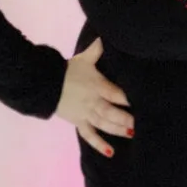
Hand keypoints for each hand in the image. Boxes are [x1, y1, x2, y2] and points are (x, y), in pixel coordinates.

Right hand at [55, 37, 133, 157]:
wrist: (44, 83)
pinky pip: (89, 135)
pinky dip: (99, 144)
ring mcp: (85, 114)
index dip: (127, 98)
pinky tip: (110, 152)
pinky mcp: (79, 122)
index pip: (115, 92)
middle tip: (139, 123)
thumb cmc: (68, 70)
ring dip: (117, 130)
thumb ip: (97, 49)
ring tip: (131, 134)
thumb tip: (106, 34)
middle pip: (110, 111)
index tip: (142, 101)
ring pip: (103, 124)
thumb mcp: (84, 58)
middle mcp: (92, 101)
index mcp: (96, 85)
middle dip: (124, 118)